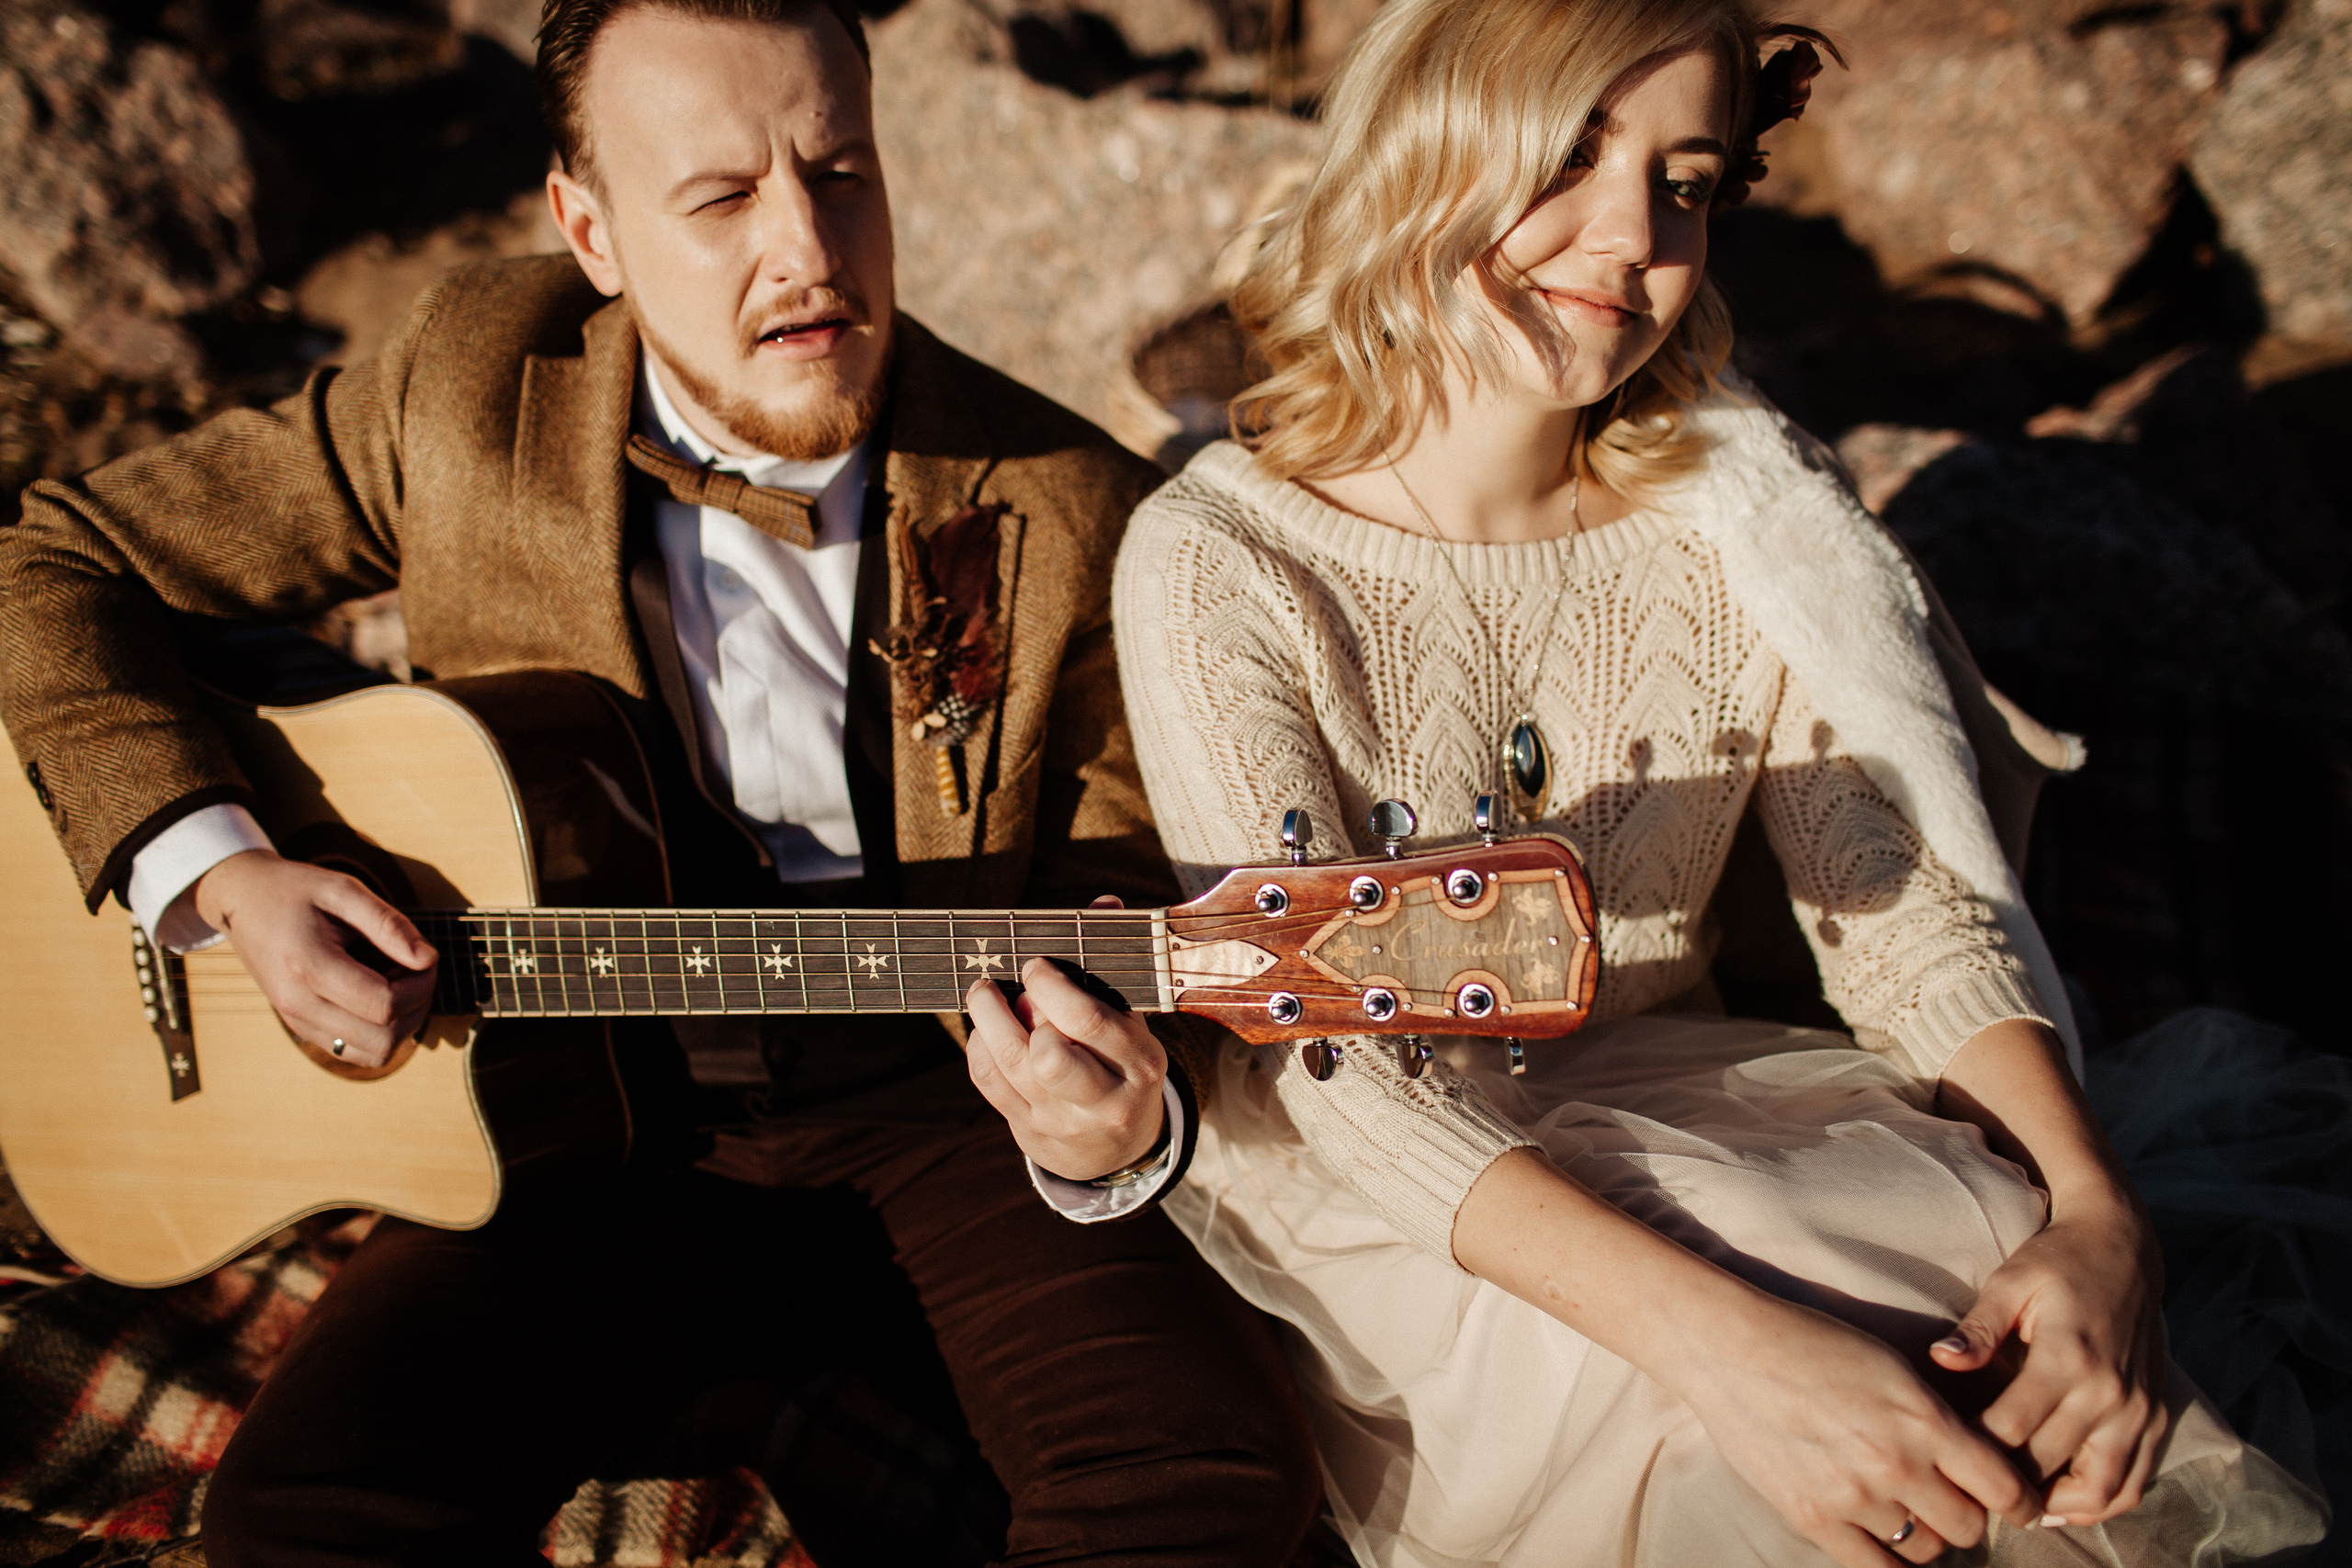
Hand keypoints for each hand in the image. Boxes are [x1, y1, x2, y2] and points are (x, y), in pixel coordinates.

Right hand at [193, 849, 437, 1067]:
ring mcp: (297, 1020)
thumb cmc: (293, 890)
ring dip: (402, 1024)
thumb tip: (428, 959)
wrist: (241, 900)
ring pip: (372, 1053)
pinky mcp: (301, 1027)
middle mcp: (298, 1004)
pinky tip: (382, 996)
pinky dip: (381, 1032)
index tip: (426, 957)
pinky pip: (354, 1051)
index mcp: (308, 966)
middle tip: (418, 971)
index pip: (384, 1005)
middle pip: (382, 1039)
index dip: (421, 985)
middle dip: (417, 1007)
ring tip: (401, 983)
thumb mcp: (343, 890)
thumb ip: (388, 924)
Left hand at [964, 907, 1166, 1180]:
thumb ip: (1112, 965)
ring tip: (984, 992)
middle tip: (1014, 982)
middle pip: (1050, 1057)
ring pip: (1010, 1065)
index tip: (1036, 964)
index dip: (1053, 988)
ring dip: (988, 1019)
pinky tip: (985, 1028)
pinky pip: (989, 1083)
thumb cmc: (1121, 1060)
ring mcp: (1064, 1121)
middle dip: (1021, 1010)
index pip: (1090, 1023)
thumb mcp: (1131, 1021)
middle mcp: (1105, 1100)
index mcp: (1140, 1064)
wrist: (1118, 1147)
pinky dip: (978, 1047)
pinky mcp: (1030, 1132)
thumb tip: (1104, 903)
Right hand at [1680, 1297, 2036, 1566]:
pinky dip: (1888, 1558)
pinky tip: (1883, 1539)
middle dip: (1967, 1516)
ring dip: (1925, 1535)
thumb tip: (1974, 1459)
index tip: (2020, 1506)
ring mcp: (1853, 1496)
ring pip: (1924, 1549)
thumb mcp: (1890, 1365)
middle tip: (1952, 1501)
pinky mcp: (1812, 1517)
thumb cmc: (1811, 1343)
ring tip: (1908, 1512)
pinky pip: (1874, 1567)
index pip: (2003, 1488)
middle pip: (1967, 1527)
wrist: (1729, 1348)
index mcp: (1924, 1419)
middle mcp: (1897, 1464)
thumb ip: (1934, 1416)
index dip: (2021, 1503)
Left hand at [1931, 1199, 2168, 1525]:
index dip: (1972, 1450)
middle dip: (2004, 1484)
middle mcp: (2109, 1393)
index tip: (1942, 1455)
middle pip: (2048, 1466)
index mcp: (2067, 1357)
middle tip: (1967, 1488)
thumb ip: (1978, 1329)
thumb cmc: (2057, 1261)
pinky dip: (2102, 1504)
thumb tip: (1940, 1360)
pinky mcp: (2158, 1417)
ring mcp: (2139, 1410)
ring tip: (2015, 1505)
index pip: (2010, 1430)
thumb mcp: (2011, 1282)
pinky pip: (2136, 1483)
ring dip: (2056, 1507)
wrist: (2124, 1246)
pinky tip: (2063, 1503)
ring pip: (2101, 1492)